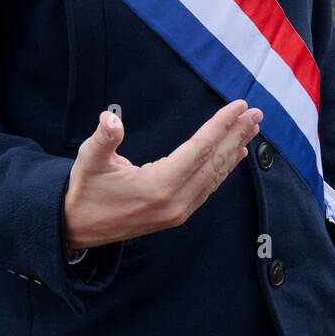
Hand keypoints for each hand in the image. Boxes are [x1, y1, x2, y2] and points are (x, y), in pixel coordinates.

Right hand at [63, 100, 262, 249]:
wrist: (77, 228)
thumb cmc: (85, 190)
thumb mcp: (88, 160)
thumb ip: (103, 138)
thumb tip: (110, 119)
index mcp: (157, 185)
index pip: (199, 150)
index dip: (221, 126)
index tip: (239, 107)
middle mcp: (175, 201)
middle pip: (214, 163)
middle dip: (236, 135)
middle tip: (257, 113)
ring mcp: (178, 211)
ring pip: (214, 177)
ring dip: (234, 150)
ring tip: (252, 129)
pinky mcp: (177, 215)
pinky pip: (208, 188)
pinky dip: (224, 170)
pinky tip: (235, 156)